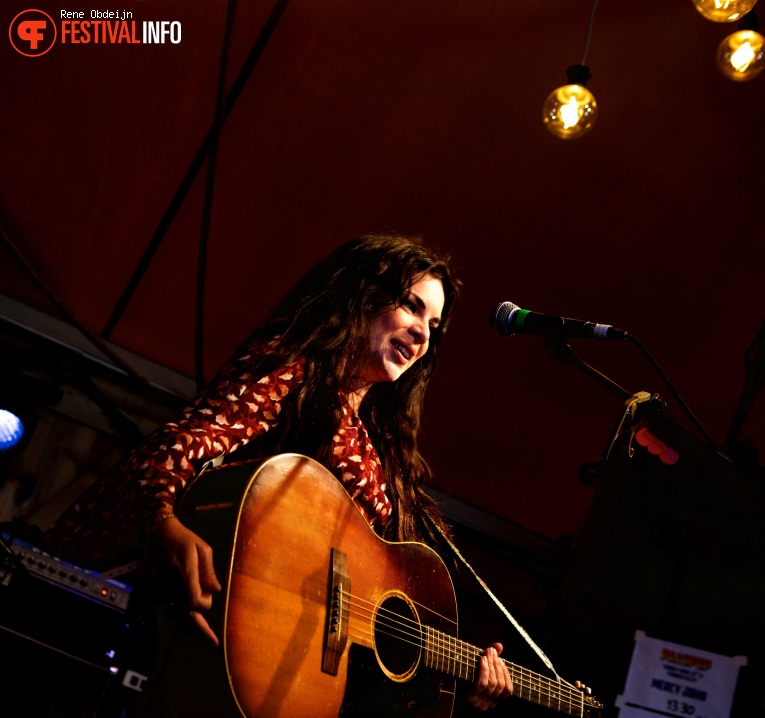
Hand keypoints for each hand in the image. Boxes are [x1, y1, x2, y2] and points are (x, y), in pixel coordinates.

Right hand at [151, 517, 221, 645]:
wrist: (159, 536)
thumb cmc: (184, 539)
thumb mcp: (202, 548)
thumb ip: (208, 570)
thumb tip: (215, 589)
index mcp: (184, 574)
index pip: (194, 601)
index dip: (204, 604)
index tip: (209, 595)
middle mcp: (173, 586)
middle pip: (186, 615)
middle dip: (200, 630)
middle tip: (213, 643)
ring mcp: (166, 591)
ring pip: (178, 616)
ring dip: (191, 629)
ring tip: (203, 640)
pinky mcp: (163, 591)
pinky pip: (172, 611)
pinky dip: (181, 621)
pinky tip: (189, 627)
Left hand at [466, 643, 512, 710]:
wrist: (445, 680)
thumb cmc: (465, 673)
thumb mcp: (481, 666)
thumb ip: (491, 657)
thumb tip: (499, 645)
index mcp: (493, 700)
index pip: (507, 690)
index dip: (505, 673)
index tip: (501, 659)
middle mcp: (487, 705)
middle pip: (499, 684)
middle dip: (496, 665)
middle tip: (491, 651)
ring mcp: (478, 703)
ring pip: (492, 683)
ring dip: (491, 666)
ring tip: (487, 654)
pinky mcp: (470, 698)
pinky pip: (482, 683)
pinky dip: (484, 670)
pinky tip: (482, 659)